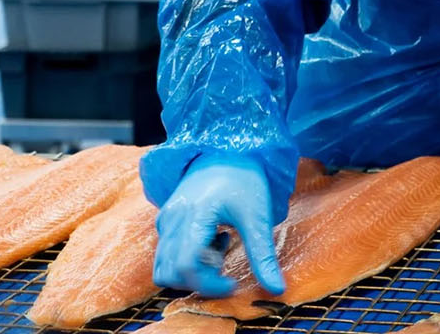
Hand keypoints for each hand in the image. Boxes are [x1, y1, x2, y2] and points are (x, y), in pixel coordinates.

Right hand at [152, 153, 284, 297]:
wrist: (226, 149)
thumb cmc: (243, 178)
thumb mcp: (258, 216)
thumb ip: (263, 255)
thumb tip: (276, 290)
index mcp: (195, 215)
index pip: (187, 266)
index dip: (209, 285)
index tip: (232, 283)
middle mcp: (172, 218)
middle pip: (171, 272)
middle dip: (198, 280)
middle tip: (225, 265)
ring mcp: (165, 220)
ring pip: (162, 267)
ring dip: (189, 272)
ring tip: (216, 252)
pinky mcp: (165, 221)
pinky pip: (165, 254)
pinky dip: (184, 260)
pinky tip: (209, 242)